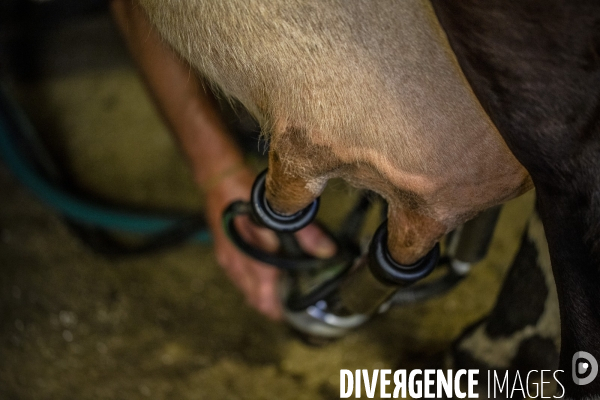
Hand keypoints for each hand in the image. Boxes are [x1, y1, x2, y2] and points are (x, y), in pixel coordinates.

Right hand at [205, 167, 335, 319]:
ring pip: (247, 289)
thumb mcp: (278, 211)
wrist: (218, 176)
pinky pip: (241, 277)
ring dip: (264, 295)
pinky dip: (255, 283)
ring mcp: (228, 258)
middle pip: (254, 298)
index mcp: (246, 258)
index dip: (279, 311)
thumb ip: (304, 233)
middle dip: (274, 306)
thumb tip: (328, 252)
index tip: (295, 316)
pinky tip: (269, 275)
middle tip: (296, 306)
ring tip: (286, 293)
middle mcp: (234, 263)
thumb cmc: (245, 192)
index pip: (263, 298)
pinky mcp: (226, 251)